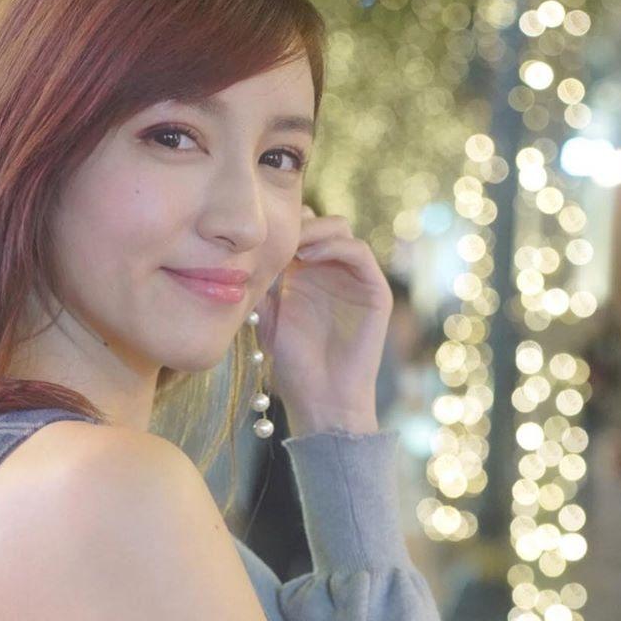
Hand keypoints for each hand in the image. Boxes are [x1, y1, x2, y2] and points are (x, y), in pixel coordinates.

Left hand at [255, 205, 392, 435]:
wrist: (322, 398)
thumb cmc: (293, 364)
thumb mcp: (267, 315)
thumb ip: (261, 280)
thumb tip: (245, 245)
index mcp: (308, 274)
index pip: (299, 230)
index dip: (280, 225)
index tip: (257, 233)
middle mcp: (333, 271)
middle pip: (319, 222)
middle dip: (297, 222)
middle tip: (274, 231)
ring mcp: (356, 279)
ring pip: (340, 229)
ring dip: (315, 230)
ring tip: (290, 246)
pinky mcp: (376, 291)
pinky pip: (359, 252)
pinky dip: (334, 246)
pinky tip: (307, 256)